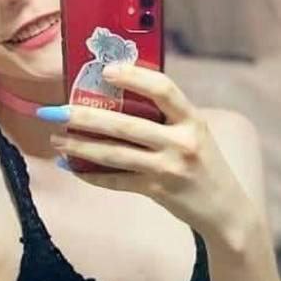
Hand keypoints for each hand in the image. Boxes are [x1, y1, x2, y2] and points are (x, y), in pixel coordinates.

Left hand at [46, 63, 254, 244]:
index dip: (133, 77)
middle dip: (85, 116)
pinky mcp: (158, 190)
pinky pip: (117, 181)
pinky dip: (92, 174)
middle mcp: (182, 142)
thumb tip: (116, 93)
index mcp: (192, 119)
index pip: (164, 89)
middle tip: (55, 110)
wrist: (226, 210)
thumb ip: (166, 115)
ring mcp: (169, 168)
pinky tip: (72, 166)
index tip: (105, 69)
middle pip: (126, 124)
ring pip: (115, 153)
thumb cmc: (205, 164)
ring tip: (56, 139)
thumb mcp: (195, 133)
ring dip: (80, 145)